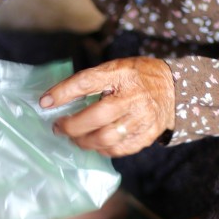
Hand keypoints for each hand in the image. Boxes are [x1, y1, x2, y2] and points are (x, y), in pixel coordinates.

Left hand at [39, 57, 174, 156]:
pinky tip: (95, 143)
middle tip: (58, 127)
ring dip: (83, 141)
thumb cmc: (138, 76)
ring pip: (104, 138)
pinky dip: (101, 149)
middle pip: (95, 117)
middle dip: (71, 126)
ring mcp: (142, 118)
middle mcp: (133, 97)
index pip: (87, 82)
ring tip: (75, 138)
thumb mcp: (116, 68)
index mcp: (122, 74)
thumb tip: (58, 98)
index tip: (44, 102)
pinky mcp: (147, 135)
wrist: (174, 88)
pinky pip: (118, 150)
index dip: (63, 93)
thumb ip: (92, 80)